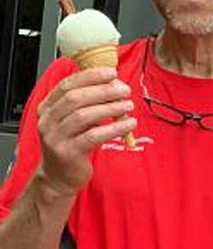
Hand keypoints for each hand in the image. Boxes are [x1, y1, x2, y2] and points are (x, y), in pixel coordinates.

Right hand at [36, 67, 135, 195]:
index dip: (90, 76)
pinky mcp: (68, 153)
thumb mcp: (75, 121)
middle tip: (124, 90)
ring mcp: (55, 137)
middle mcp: (47, 121)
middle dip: (103, 91)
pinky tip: (129, 125)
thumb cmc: (72, 144)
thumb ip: (87, 104)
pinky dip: (114, 128)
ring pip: (83, 116)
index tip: (111, 72)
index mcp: (47, 108)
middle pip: (75, 98)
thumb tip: (115, 86)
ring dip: (110, 108)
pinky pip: (93, 136)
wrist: (60, 176)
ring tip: (128, 106)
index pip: (67, 85)